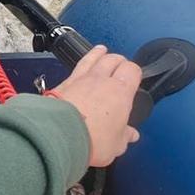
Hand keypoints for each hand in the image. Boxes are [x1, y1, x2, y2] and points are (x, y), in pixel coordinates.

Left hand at [53, 45, 140, 166]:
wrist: (59, 134)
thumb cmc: (90, 139)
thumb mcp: (116, 145)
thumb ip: (124, 136)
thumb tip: (130, 135)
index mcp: (120, 92)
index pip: (132, 70)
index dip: (135, 72)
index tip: (135, 77)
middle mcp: (101, 80)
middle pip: (113, 59)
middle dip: (119, 60)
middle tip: (121, 65)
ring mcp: (80, 79)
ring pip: (92, 58)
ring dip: (98, 53)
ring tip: (101, 50)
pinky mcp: (63, 83)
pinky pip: (75, 67)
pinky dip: (81, 63)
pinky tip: (80, 66)